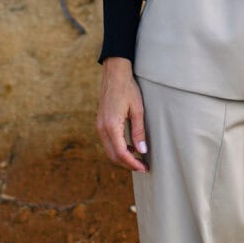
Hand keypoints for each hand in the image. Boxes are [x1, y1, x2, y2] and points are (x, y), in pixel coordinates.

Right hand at [96, 57, 148, 171]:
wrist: (114, 74)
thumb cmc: (128, 89)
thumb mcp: (137, 109)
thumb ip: (139, 131)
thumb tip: (142, 151)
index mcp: (111, 126)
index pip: (121, 153)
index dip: (132, 163)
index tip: (144, 168)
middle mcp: (102, 128)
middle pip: (113, 155)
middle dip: (128, 164)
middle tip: (143, 167)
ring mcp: (99, 126)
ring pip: (109, 150)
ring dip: (122, 157)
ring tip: (138, 159)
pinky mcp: (100, 123)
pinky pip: (108, 142)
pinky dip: (118, 148)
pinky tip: (130, 147)